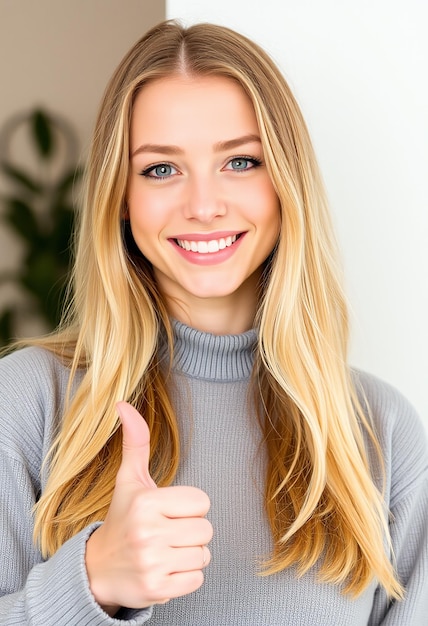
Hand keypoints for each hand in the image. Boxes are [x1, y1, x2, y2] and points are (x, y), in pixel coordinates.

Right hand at [85, 401, 211, 614]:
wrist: (98, 569)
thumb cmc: (122, 517)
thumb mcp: (129, 479)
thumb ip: (135, 442)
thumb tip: (123, 404)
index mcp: (146, 502)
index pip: (202, 503)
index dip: (189, 507)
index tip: (168, 512)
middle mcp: (148, 533)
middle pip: (206, 530)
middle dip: (190, 532)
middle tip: (166, 533)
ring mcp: (152, 563)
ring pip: (203, 555)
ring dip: (188, 554)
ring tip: (165, 550)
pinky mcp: (157, 590)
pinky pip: (197, 579)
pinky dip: (185, 576)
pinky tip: (164, 569)